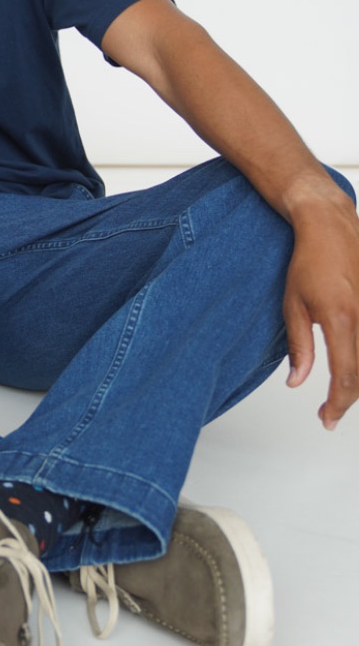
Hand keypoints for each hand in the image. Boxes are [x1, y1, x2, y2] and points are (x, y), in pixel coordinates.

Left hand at [284, 193, 358, 428]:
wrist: (330, 226)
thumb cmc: (308, 261)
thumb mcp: (293, 304)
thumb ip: (299, 346)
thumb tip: (297, 383)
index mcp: (341, 319)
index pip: (346, 376)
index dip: (339, 404)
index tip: (327, 418)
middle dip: (347, 399)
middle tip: (329, 412)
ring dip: (358, 382)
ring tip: (339, 393)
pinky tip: (353, 369)